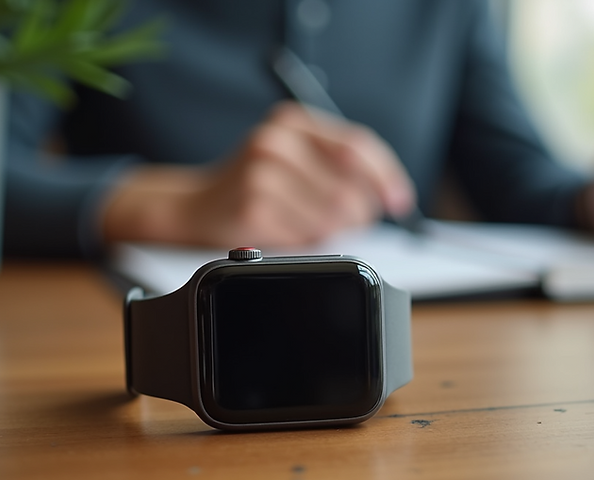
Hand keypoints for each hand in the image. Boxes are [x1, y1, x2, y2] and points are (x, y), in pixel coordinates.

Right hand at [101, 102, 415, 247]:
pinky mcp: (252, 208)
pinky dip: (305, 242)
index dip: (385, 177)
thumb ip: (335, 165)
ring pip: (332, 218)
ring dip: (330, 231)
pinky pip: (306, 237)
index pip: (357, 146)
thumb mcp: (292, 159)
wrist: (194, 206)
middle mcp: (276, 141)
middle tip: (347, 223)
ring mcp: (261, 174)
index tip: (399, 202)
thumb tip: (385, 197)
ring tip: (305, 224)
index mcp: (292, 122)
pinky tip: (285, 232)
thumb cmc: (253, 185)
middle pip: (350, 188)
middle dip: (359, 214)